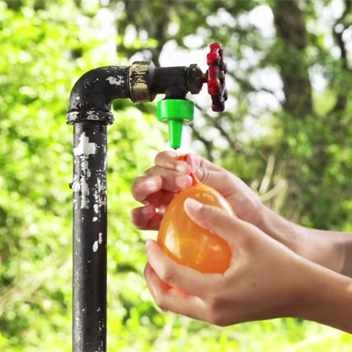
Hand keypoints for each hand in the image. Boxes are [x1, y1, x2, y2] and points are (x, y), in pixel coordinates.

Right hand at [131, 151, 262, 230]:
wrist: (249, 228)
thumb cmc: (240, 201)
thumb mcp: (225, 181)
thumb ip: (204, 172)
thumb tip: (185, 160)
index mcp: (185, 171)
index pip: (164, 160)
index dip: (168, 162)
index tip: (185, 172)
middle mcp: (172, 186)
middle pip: (151, 175)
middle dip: (156, 177)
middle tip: (170, 184)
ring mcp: (167, 205)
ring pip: (143, 194)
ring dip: (143, 192)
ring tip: (153, 199)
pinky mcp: (164, 225)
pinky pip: (144, 219)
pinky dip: (140, 215)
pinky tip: (149, 214)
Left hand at [144, 198, 305, 324]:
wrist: (305, 292)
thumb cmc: (279, 262)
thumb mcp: (247, 235)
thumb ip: (216, 219)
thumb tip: (187, 203)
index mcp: (216, 294)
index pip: (171, 277)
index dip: (154, 258)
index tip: (148, 241)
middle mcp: (213, 312)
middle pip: (166, 301)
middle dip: (151, 279)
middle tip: (150, 256)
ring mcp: (218, 318)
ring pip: (178, 306)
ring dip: (164, 285)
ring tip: (162, 261)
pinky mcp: (224, 316)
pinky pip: (192, 305)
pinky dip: (181, 289)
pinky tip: (187, 268)